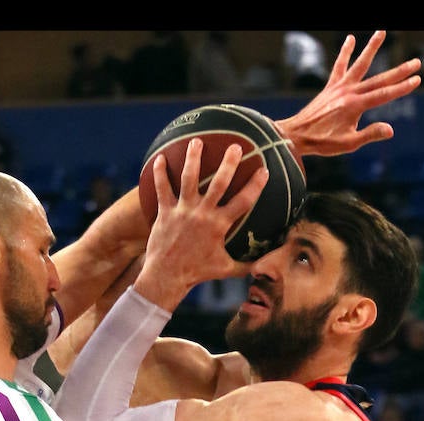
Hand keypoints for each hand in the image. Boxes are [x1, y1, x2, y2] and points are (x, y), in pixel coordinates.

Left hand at [134, 137, 267, 308]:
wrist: (167, 277)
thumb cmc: (197, 273)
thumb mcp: (225, 270)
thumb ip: (246, 266)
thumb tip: (263, 265)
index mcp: (219, 226)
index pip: (243, 202)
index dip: (256, 185)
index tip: (264, 170)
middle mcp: (202, 214)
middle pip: (219, 183)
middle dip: (229, 163)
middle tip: (236, 146)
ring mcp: (183, 211)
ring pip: (188, 179)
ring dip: (193, 158)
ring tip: (197, 141)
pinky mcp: (165, 212)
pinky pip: (162, 188)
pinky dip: (160, 173)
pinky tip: (159, 159)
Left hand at [275, 31, 421, 156]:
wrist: (296, 135)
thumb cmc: (322, 143)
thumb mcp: (348, 144)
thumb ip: (370, 134)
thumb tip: (390, 130)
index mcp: (356, 106)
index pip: (384, 94)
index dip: (402, 87)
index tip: (417, 80)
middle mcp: (349, 92)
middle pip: (379, 79)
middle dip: (399, 71)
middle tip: (416, 62)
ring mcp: (339, 87)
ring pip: (359, 64)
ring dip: (371, 47)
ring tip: (381, 31)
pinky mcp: (330, 87)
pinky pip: (339, 66)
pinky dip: (345, 52)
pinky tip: (351, 39)